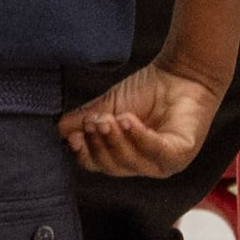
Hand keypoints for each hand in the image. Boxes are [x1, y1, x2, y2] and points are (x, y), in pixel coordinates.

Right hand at [60, 61, 224, 177]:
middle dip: (100, 144)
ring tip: (111, 117)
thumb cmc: (149, 90)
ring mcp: (164, 162)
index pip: (99, 165)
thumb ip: (84, 119)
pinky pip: (156, 152)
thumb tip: (57, 129)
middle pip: (113, 166)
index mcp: (125, 157)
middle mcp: (144, 165)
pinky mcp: (182, 153)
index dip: (84, 153)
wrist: (182, 73)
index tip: (73, 136)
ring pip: (132, 162)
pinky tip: (128, 120)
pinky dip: (140, 137)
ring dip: (117, 140)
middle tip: (94, 121)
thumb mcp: (109, 106)